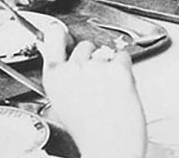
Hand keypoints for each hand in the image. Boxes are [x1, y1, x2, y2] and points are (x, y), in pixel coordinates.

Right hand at [40, 27, 146, 157]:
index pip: (52, 37)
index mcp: (54, 77)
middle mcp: (72, 68)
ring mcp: (95, 67)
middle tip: (97, 84)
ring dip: (110, 66)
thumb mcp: (63, 103)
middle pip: (85, 45)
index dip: (60, 32)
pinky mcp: (117, 69)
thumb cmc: (90, 133)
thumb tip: (69, 60)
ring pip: (106, 52)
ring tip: (109, 92)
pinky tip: (120, 89)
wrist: (110, 148)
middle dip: (93, 59)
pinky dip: (126, 69)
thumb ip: (64, 78)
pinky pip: (124, 57)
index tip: (62, 32)